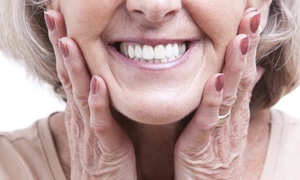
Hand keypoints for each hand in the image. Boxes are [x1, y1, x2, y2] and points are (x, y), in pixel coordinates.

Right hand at [45, 10, 136, 178]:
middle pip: (68, 74)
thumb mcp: (98, 123)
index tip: (61, 20)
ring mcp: (90, 129)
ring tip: (68, 40)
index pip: (70, 71)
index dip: (65, 45)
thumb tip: (98, 81)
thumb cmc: (103, 155)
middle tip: (54, 16)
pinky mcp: (104, 145)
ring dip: (74, 66)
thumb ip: (97, 103)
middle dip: (62, 44)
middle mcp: (81, 115)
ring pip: (80, 93)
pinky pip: (100, 121)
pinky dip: (98, 102)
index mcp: (81, 108)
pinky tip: (97, 83)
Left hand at [174, 8, 263, 178]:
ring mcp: (220, 128)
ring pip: (230, 92)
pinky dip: (213, 99)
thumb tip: (252, 71)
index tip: (253, 16)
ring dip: (236, 65)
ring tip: (241, 38)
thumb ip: (235, 96)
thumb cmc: (216, 152)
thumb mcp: (228, 121)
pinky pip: (209, 118)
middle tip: (254, 14)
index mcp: (235, 108)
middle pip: (243, 74)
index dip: (249, 43)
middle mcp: (232, 114)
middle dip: (248, 44)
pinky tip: (216, 80)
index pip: (246, 69)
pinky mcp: (203, 142)